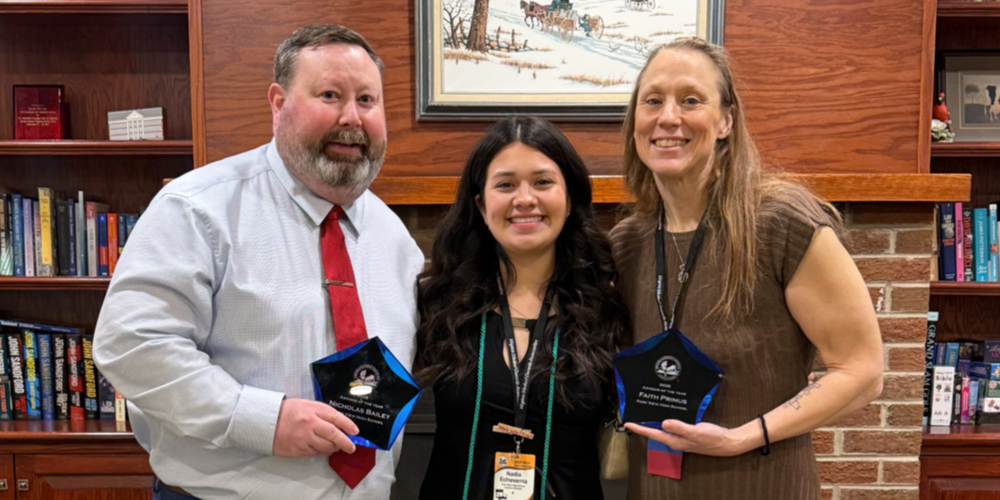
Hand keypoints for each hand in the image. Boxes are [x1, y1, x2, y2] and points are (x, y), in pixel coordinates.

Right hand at [272, 398, 358, 457]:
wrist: (264, 421)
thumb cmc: (287, 411)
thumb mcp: (306, 404)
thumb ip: (322, 412)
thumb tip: (338, 423)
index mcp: (312, 410)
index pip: (335, 417)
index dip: (348, 425)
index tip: (355, 431)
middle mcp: (309, 424)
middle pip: (333, 434)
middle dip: (346, 442)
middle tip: (352, 447)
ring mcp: (303, 438)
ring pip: (326, 446)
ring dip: (334, 448)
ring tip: (337, 447)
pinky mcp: (297, 449)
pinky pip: (315, 453)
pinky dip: (323, 452)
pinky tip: (325, 450)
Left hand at [624, 420, 747, 456]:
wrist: (727, 442)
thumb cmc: (712, 438)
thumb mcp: (696, 431)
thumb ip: (680, 427)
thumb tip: (664, 423)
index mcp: (675, 440)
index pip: (653, 434)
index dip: (639, 429)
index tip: (627, 424)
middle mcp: (675, 440)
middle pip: (655, 433)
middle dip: (643, 427)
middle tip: (632, 418)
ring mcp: (681, 438)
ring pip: (662, 431)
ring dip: (653, 424)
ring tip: (643, 416)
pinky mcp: (687, 435)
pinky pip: (672, 428)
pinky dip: (665, 422)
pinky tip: (664, 416)